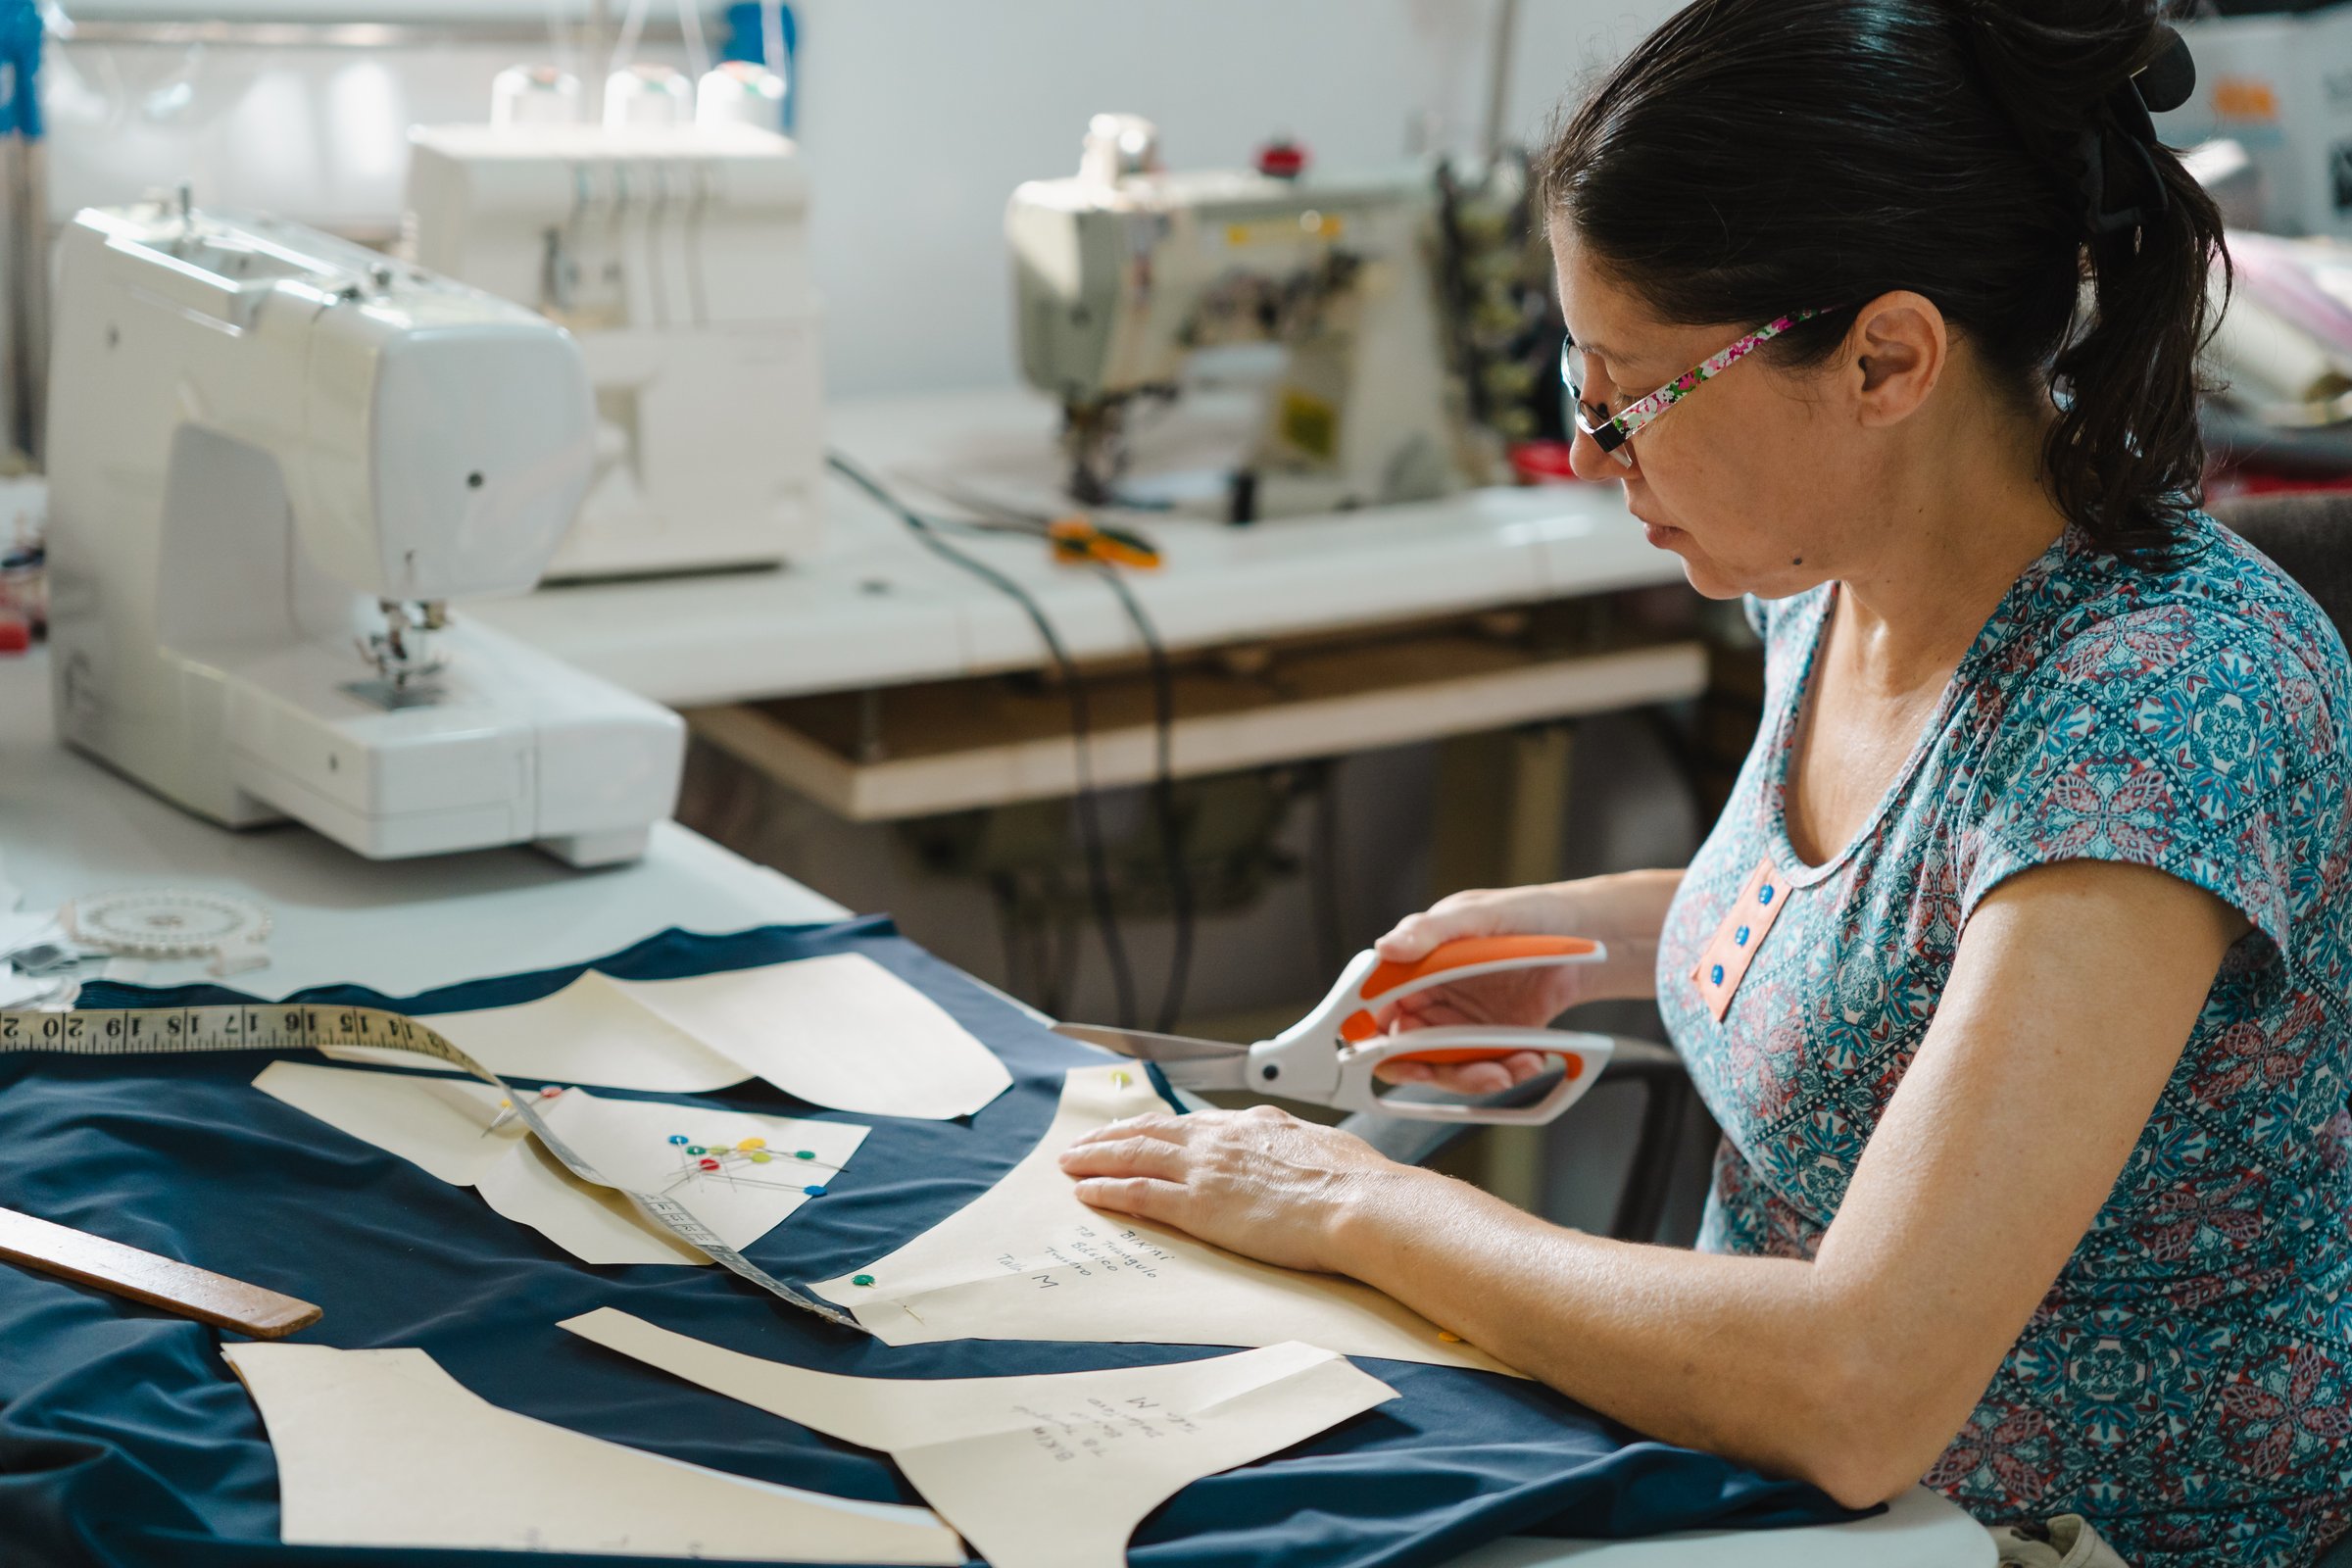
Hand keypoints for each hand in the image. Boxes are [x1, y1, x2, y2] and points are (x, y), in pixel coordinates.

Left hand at [1057, 1105, 1415, 1274]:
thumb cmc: (1358, 1183)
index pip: (1194, 1122)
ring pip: (1136, 1156)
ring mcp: (1207, 1171)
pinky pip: (1140, 1195)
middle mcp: (1223, 1140)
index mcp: (1256, 1125)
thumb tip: (1307, 1150)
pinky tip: (1087, 1193)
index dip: (1158, 1125)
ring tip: (1071, 1163)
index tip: (1137, 1127)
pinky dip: (1109, 1191)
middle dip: (1113, 1136)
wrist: (1360, 1203)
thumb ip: (1304, 1147)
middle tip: (1084, 1143)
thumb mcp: (1329, 1149)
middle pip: (1153, 1132)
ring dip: (1098, 1159)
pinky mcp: (1199, 1206)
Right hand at [1368, 884, 1603, 1094]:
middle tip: (1466, 1073)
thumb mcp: (1477, 914)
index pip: (1372, 1009)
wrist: (1583, 934)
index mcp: (1411, 968)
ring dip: (1475, 1078)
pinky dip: (1506, 1073)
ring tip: (1513, 1069)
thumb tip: (1385, 949)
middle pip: (1405, 1052)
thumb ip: (1430, 931)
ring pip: (1445, 1070)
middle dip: (1432, 1070)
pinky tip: (1531, 1059)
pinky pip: (1484, 1071)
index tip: (1393, 1055)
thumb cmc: (1523, 912)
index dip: (1371, 1037)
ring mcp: (1458, 1025)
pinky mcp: (1491, 1043)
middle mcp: (1428, 1000)